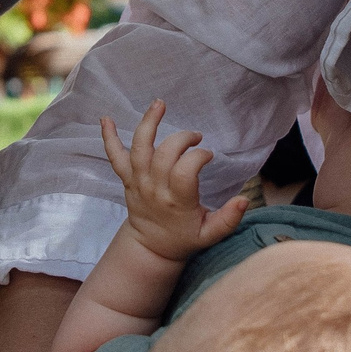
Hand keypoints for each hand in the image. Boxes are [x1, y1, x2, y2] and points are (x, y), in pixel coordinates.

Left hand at [101, 100, 242, 261]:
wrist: (151, 247)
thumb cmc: (184, 237)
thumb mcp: (210, 235)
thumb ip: (228, 219)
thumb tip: (245, 200)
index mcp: (177, 201)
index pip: (184, 171)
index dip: (198, 157)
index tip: (208, 155)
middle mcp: (154, 189)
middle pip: (164, 154)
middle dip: (182, 138)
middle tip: (196, 137)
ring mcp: (138, 182)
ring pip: (139, 149)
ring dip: (148, 124)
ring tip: (159, 104)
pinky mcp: (127, 178)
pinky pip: (115, 157)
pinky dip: (109, 138)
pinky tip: (106, 119)